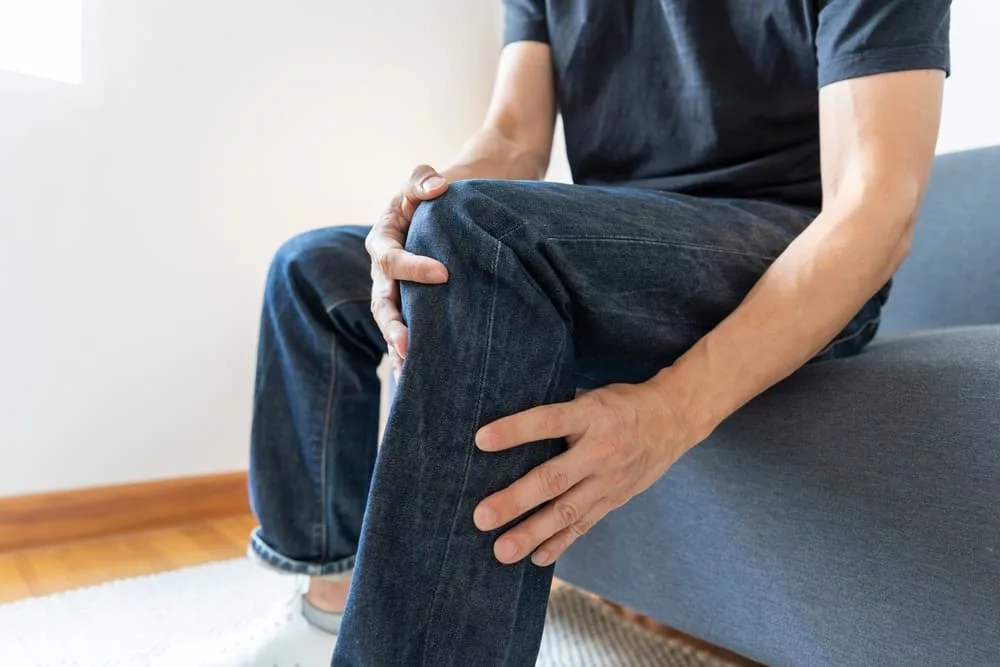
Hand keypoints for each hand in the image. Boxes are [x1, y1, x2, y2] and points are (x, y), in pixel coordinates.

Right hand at [365, 165, 450, 372]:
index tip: (444, 273)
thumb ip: (423, 180)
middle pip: (381, 303)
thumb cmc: (433, 196)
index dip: (413, 267)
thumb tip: (436, 187)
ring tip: (409, 373)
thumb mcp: (424, 181)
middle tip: (408, 343)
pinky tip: (415, 382)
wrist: (446, 213)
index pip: (391, 258)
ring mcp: (394, 296)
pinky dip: (408, 359)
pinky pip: (404, 337)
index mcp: (382, 241)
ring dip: (397, 349)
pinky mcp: (409, 311)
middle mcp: (382, 275)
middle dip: (393, 325)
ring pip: (390, 326)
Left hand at [472, 376, 707, 565]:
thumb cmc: (621, 405)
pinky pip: (585, 525)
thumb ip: (560, 415)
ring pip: (567, 511)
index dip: (515, 431)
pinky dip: (560, 543)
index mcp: (590, 416)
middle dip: (516, 500)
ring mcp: (609, 480)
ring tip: (502, 551)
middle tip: (482, 517)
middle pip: (554, 478)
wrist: (673, 419)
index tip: (480, 440)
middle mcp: (600, 451)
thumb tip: (509, 430)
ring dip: (532, 533)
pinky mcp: (615, 499)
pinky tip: (536, 558)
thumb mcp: (591, 398)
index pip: (548, 422)